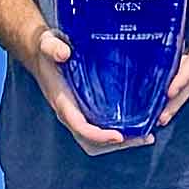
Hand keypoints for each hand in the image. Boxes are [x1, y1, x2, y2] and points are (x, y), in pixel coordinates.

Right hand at [28, 28, 151, 155]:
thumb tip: (64, 53)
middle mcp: (70, 113)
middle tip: (143, 137)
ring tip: (146, 135)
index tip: (118, 135)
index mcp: (62, 101)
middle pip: (91, 142)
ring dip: (121, 143)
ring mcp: (78, 114)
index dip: (99, 135)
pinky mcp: (86, 111)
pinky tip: (138, 125)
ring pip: (98, 141)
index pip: (80, 126)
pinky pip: (101, 130)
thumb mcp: (48, 43)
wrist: (42, 54)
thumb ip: (53, 47)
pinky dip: (119, 133)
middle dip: (116, 144)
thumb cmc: (48, 50)